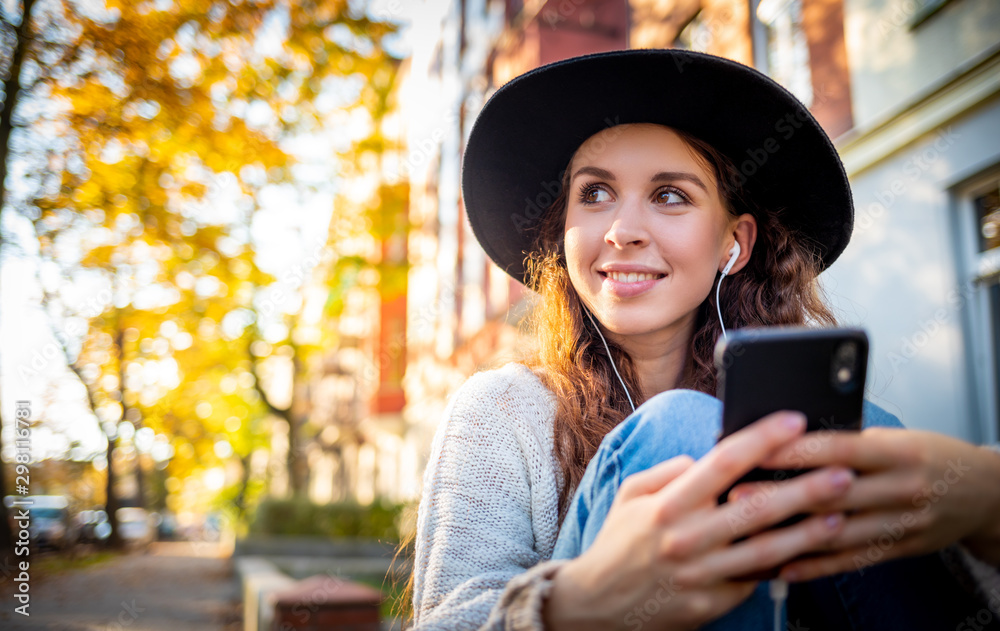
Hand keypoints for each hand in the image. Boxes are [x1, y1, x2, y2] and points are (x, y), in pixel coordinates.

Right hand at [542, 412, 854, 630]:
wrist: (600, 605)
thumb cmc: (619, 543)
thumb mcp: (629, 495)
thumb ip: (668, 471)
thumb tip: (705, 458)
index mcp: (667, 504)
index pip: (723, 462)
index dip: (762, 438)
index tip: (794, 420)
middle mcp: (686, 538)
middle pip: (757, 508)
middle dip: (805, 487)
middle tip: (844, 472)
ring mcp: (701, 574)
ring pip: (766, 551)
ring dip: (808, 532)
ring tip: (840, 515)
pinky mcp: (711, 603)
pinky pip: (753, 581)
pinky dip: (783, 566)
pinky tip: (809, 553)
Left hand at [753, 428, 999, 581]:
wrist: (984, 493)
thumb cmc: (931, 456)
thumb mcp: (898, 438)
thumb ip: (852, 444)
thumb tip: (794, 441)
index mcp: (901, 453)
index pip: (841, 449)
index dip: (798, 450)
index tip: (758, 449)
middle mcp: (903, 490)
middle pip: (833, 494)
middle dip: (781, 494)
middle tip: (738, 493)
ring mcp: (903, 524)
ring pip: (838, 533)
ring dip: (790, 534)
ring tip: (750, 532)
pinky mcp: (900, 550)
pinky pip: (852, 561)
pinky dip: (816, 566)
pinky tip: (785, 566)